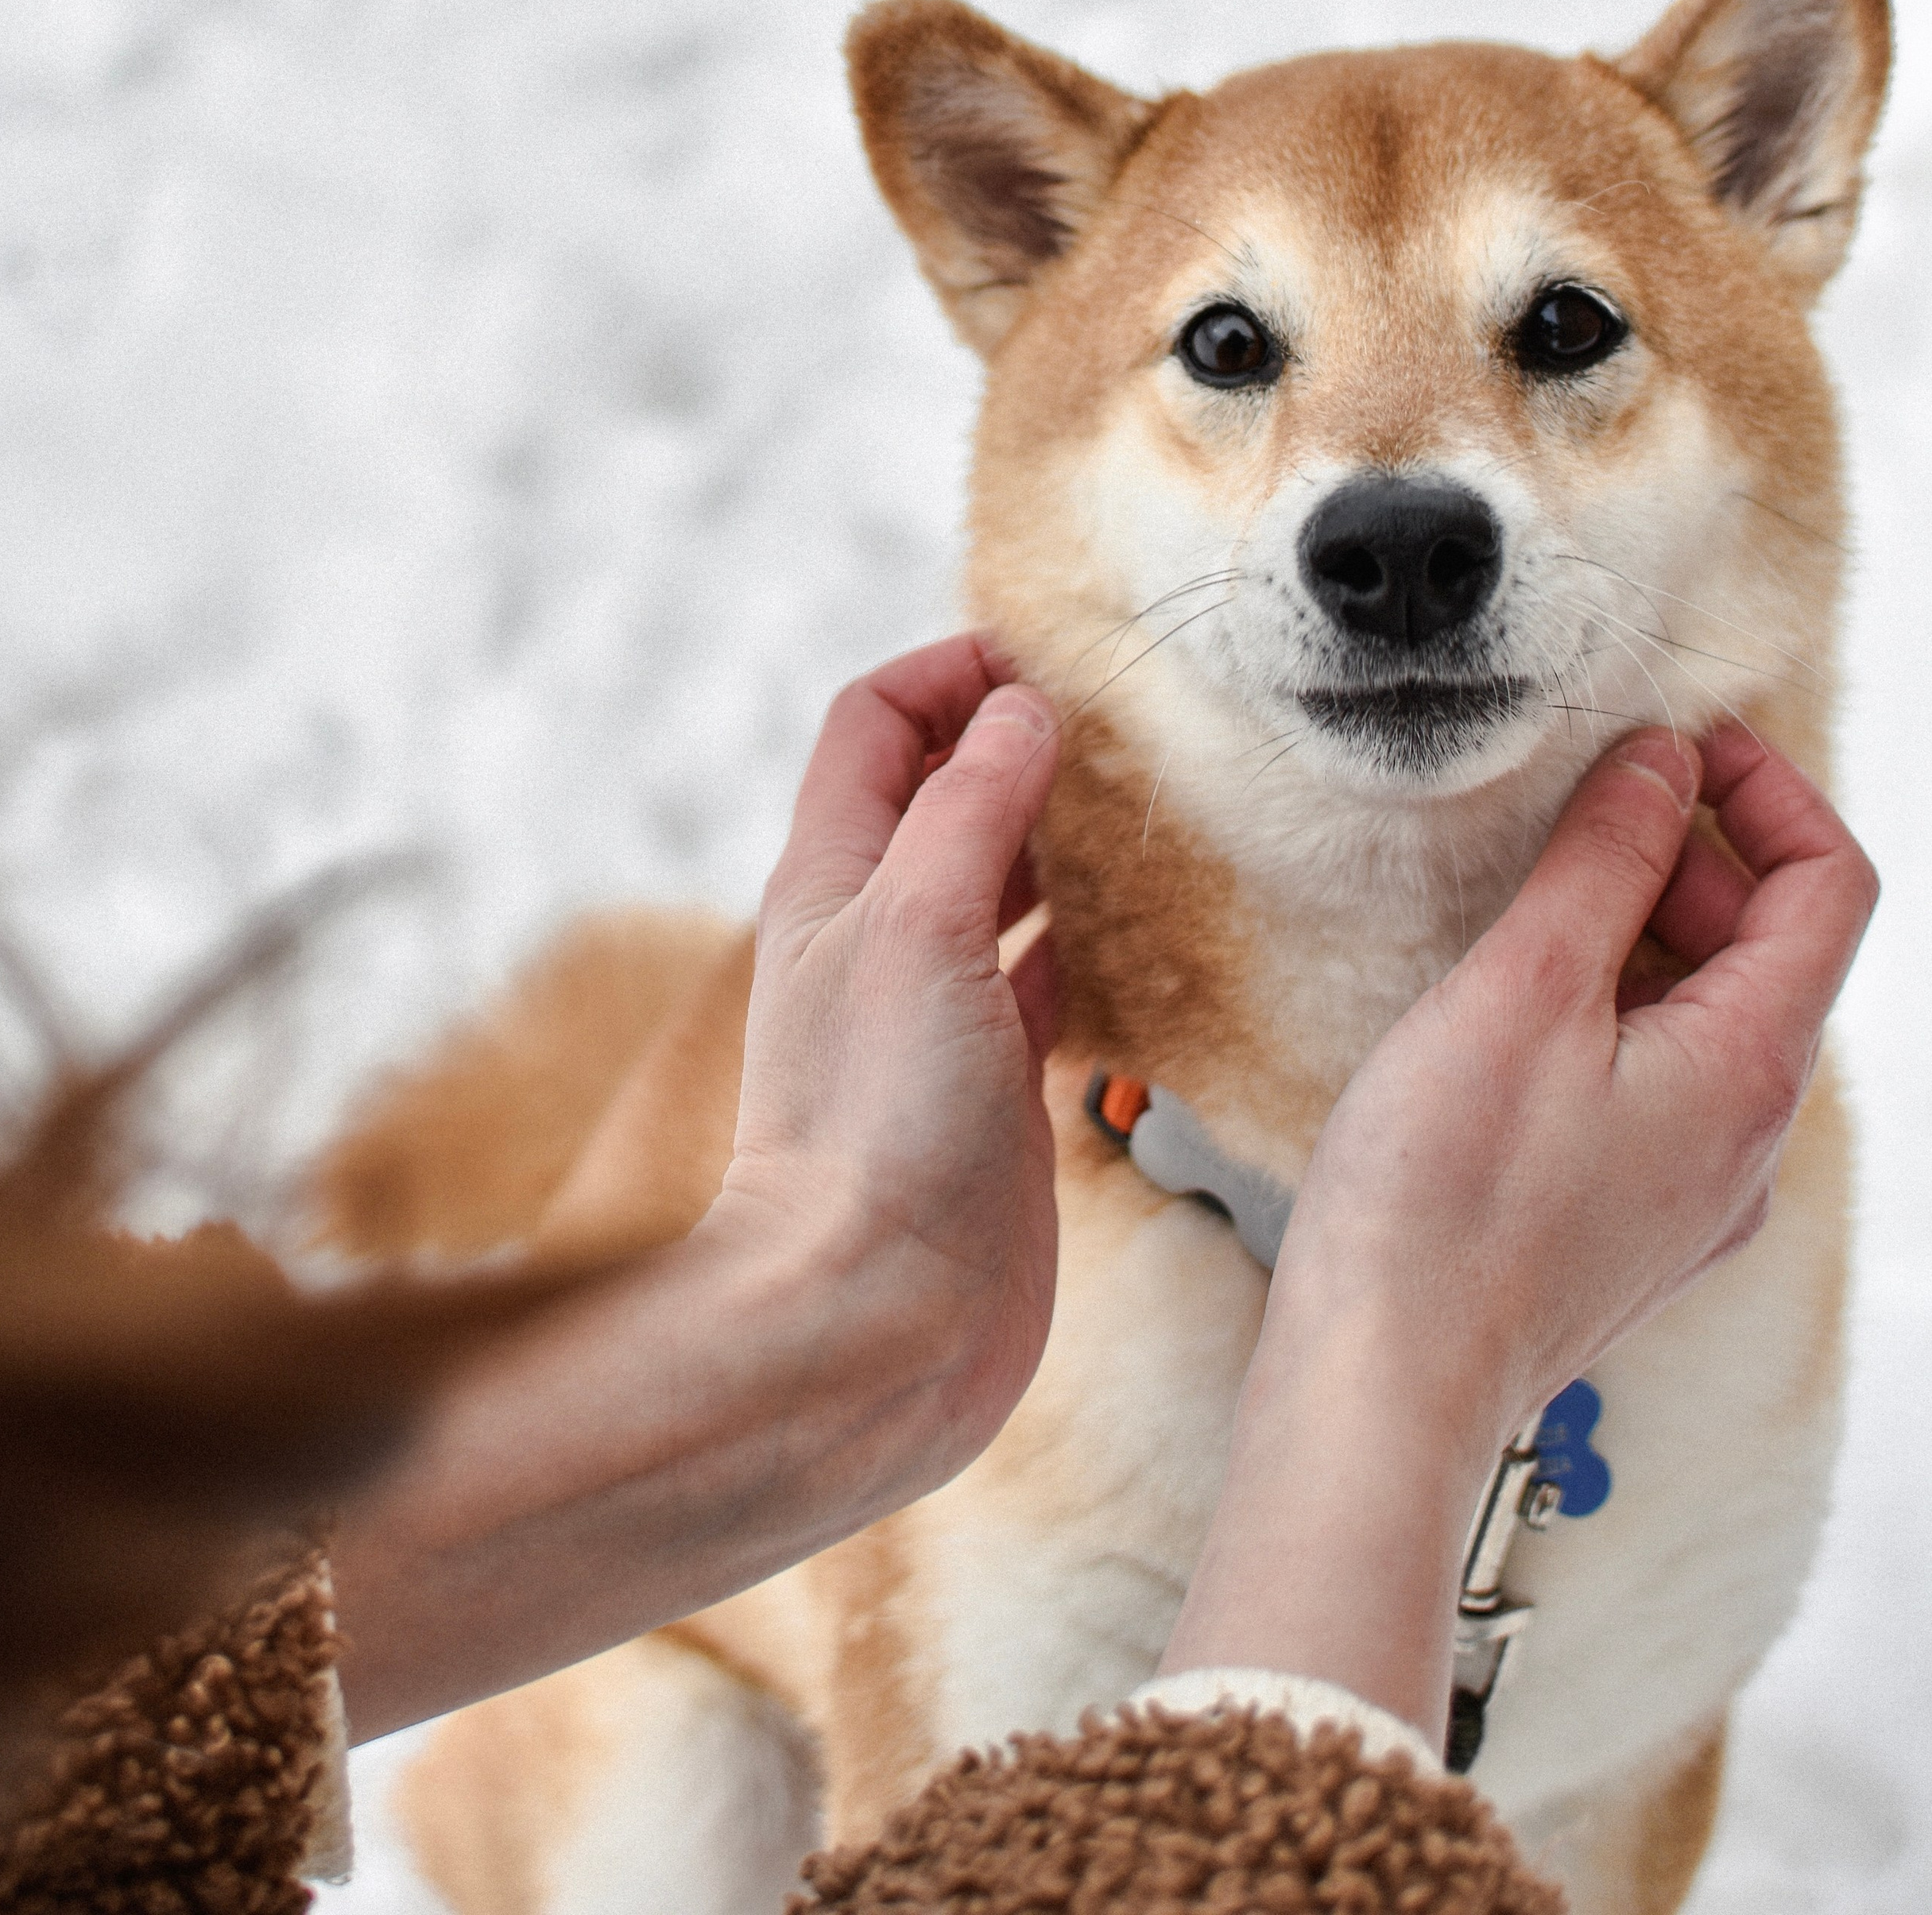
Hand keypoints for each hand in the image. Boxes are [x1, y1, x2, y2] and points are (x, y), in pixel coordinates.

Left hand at [333, 635, 1059, 1737]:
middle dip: (1020, 742)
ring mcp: (937, 1016)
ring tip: (1153, 806)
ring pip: (1002, 883)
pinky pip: (1047, 980)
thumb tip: (1021, 707)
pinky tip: (1151, 930)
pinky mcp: (995, 1089)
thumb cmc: (874, 1130)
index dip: (947, 668)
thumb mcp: (917, 925)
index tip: (1045, 657)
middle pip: (942, 792)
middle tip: (1125, 724)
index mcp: (833, 879)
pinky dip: (1095, 939)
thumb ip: (970, 806)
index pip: (874, 722)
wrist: (875, 1329)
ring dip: (1065, 837)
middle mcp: (877, 937)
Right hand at [1268, 721, 1878, 1441]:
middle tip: (1580, 814)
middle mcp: (1751, 1139)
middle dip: (1692, 855)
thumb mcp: (1526, 989)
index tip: (1677, 746)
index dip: (1770, 791)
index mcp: (1752, 1069)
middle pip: (1772, 948)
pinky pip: (1659, 1080)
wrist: (1387, 1382)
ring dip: (1643, 931)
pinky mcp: (1633, 1221)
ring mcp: (1697, 1191)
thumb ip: (1607, 860)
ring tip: (1534, 904)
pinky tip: (1516, 1011)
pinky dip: (1611, 1009)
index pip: (1831, 887)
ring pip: (1709, 1015)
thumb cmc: (1446, 1197)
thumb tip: (1664, 760)